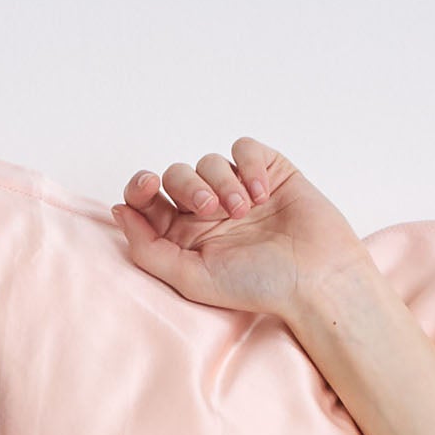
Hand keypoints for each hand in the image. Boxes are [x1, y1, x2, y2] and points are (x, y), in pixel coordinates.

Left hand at [108, 138, 374, 322]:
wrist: (315, 277)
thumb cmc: (257, 286)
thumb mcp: (191, 277)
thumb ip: (148, 249)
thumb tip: (119, 212)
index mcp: (184, 235)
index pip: (147, 200)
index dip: (139, 186)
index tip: (147, 187)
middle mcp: (208, 210)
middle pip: (175, 174)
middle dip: (187, 186)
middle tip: (210, 210)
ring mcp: (238, 189)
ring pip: (208, 160)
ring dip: (222, 183)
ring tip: (244, 211)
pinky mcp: (268, 172)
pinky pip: (243, 148)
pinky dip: (247, 165)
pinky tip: (261, 193)